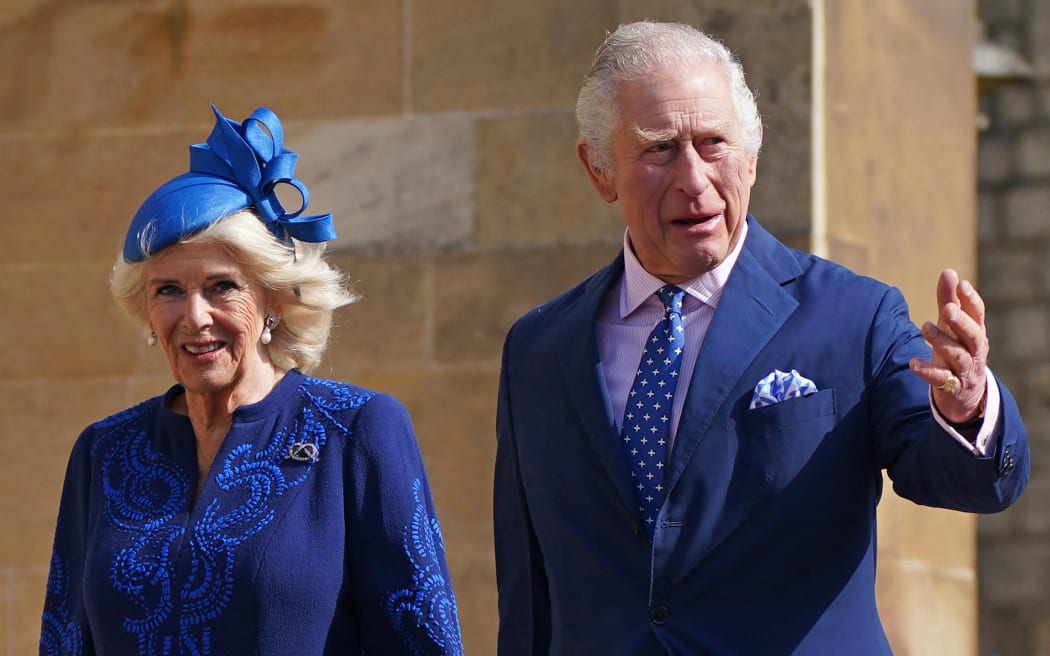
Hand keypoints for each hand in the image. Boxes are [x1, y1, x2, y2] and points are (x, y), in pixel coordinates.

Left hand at [909, 269, 987, 423]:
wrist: (965, 396)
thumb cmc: (957, 351)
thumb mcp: (952, 327)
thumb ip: (949, 301)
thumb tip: (949, 271)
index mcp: (976, 333)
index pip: (978, 315)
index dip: (971, 300)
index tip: (962, 284)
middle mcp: (975, 351)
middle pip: (973, 335)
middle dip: (961, 321)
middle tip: (947, 309)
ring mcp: (966, 370)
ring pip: (958, 355)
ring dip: (942, 341)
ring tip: (924, 327)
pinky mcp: (953, 388)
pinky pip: (941, 379)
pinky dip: (928, 371)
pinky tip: (912, 363)